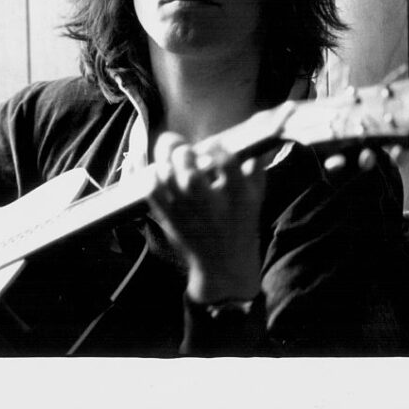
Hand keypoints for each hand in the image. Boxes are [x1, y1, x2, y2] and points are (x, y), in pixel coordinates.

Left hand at [147, 132, 264, 303]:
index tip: (214, 144)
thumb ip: (256, 171)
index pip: (227, 165)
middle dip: (184, 155)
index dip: (217, 149)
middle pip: (190, 175)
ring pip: (168, 179)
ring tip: (172, 159)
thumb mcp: (256, 199)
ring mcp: (188, 214)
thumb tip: (251, 147)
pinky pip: (153, 192)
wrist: (223, 264)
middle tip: (186, 151)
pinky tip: (159, 172)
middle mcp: (211, 207)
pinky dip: (152, 177)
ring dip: (167, 162)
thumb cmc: (241, 225)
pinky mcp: (170, 219)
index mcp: (238, 198)